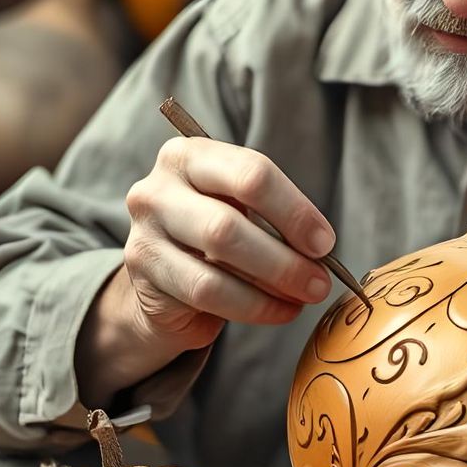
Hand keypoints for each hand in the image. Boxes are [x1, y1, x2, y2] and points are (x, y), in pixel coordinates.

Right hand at [76, 138, 335, 402]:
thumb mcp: (241, 208)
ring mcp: (143, 234)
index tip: (324, 242)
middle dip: (284, 258)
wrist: (163, 276)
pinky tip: (278, 311)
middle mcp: (158, 189)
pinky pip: (206, 295)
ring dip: (271, 286)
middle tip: (319, 281)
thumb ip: (274, 219)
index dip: (294, 211)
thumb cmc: (214, 231)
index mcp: (189, 155)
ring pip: (215, 266)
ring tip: (302, 297)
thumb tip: (319, 251)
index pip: (251, 174)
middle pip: (228, 224)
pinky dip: (253, 307)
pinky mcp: (142, 277)